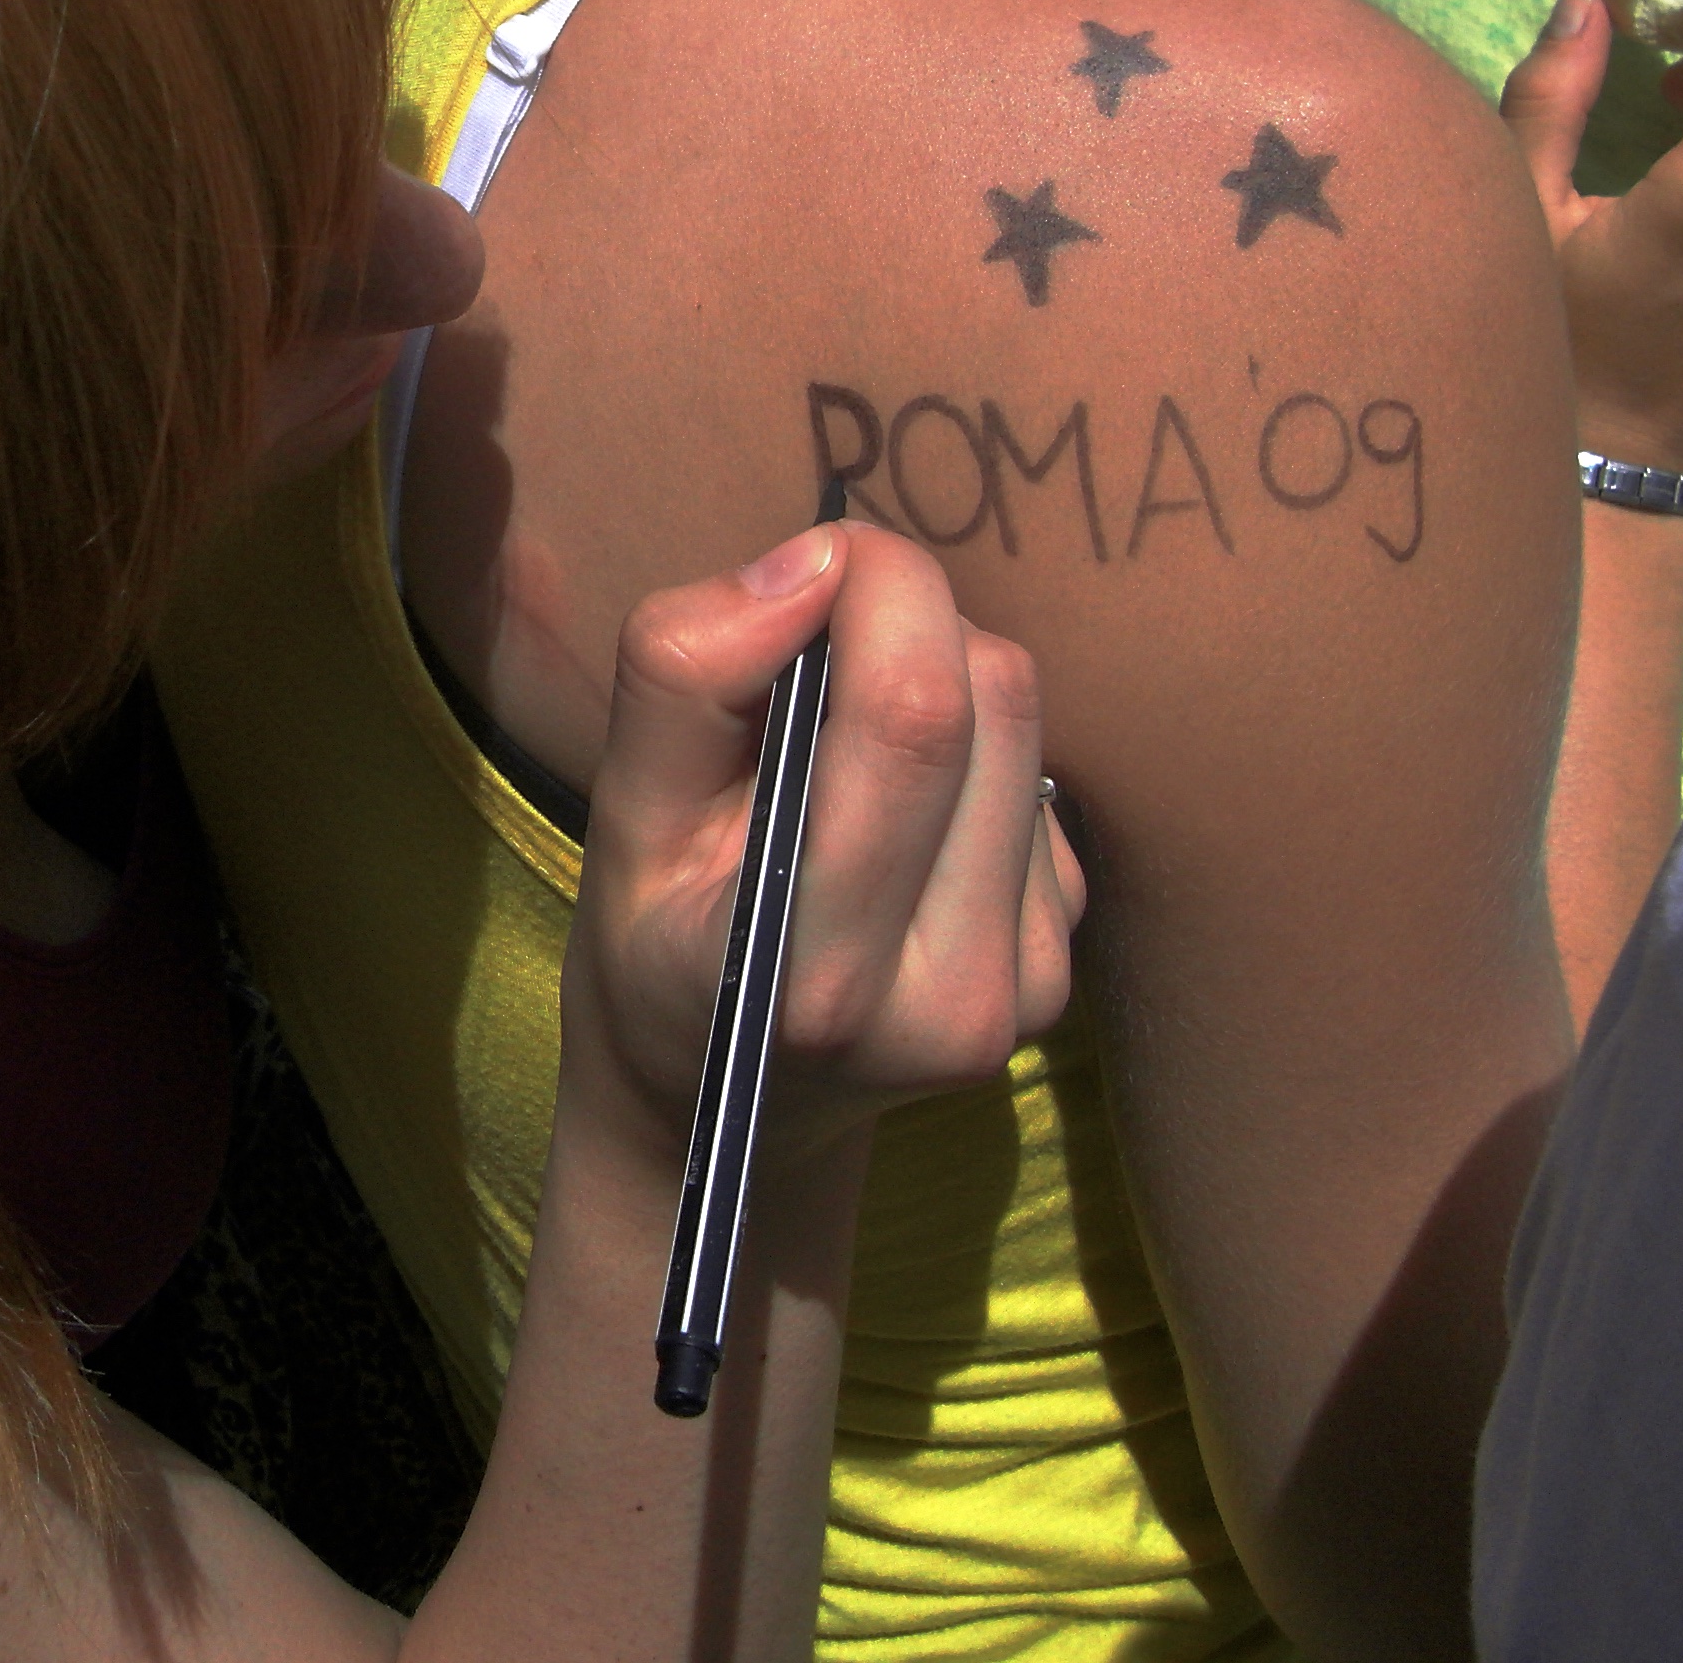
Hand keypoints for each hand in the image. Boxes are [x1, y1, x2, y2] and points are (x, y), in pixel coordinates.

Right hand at [565, 524, 1080, 1160]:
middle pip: (988, 695)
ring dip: (941, 677)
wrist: (731, 1121)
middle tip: (816, 638)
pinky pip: (1039, 780)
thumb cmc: (656, 951)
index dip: (880, 588)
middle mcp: (947, 997)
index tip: (812, 566)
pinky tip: (897, 811)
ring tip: (846, 742)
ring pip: (1025, 720)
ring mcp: (1024, 992)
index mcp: (812, 972)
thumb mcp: (620, 822)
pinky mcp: (1061, 970)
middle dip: (907, 614)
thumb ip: (687, 680)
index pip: (912, 716)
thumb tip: (812, 562)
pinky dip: (970, 750)